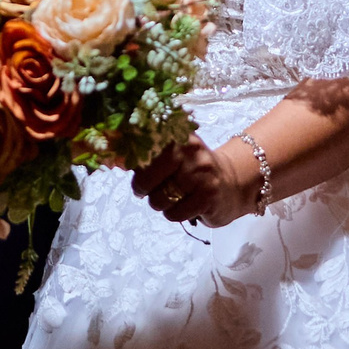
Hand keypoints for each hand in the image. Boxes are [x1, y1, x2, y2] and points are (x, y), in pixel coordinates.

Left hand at [130, 135, 257, 227]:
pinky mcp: (208, 196)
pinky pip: (174, 214)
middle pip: (145, 177)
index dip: (134, 167)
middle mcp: (189, 149)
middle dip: (143, 189)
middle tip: (150, 190)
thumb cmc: (192, 168)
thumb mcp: (173, 153)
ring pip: (159, 199)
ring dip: (160, 203)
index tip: (138, 172)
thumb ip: (146, 154)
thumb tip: (115, 159)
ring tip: (173, 196)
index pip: (141, 150)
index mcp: (176, 134)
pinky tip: (186, 205)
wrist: (232, 182)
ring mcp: (200, 173)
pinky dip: (174, 214)